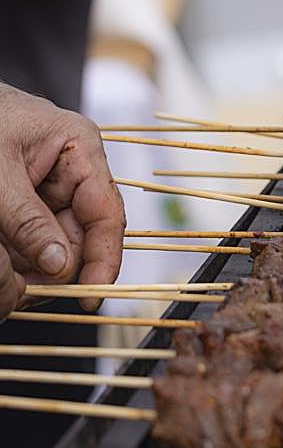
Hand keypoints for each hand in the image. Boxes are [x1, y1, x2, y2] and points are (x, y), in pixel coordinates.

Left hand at [0, 84, 125, 310]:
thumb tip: (60, 267)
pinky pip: (35, 238)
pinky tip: (8, 262)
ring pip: (58, 243)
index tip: (90, 298)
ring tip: (14, 278)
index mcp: (81, 148)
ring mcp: (53, 185)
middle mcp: (75, 169)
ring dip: (36, 266)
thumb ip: (27, 220)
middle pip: (83, 235)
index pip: (107, 215)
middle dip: (59, 269)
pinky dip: (21, 256)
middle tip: (27, 292)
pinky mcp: (31, 199)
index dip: (104, 260)